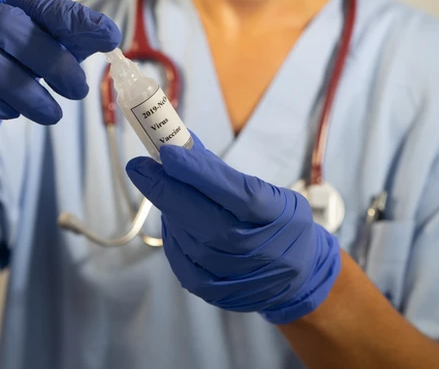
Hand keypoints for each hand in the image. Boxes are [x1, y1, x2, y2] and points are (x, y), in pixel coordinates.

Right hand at [0, 0, 120, 163]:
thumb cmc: (4, 51)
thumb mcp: (38, 37)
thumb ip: (69, 36)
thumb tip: (108, 36)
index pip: (43, 4)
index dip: (76, 20)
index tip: (109, 36)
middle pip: (12, 30)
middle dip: (52, 63)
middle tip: (78, 90)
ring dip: (26, 94)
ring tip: (52, 114)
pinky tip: (11, 112)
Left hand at [126, 133, 340, 324]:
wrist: (297, 277)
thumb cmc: (280, 224)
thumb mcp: (271, 192)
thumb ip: (225, 174)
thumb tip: (181, 145)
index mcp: (278, 216)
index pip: (239, 194)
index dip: (201, 174)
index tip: (168, 152)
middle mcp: (260, 250)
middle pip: (207, 220)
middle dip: (168, 190)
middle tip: (141, 167)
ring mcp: (238, 276)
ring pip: (190, 240)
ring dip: (169, 210)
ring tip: (161, 188)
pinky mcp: (216, 293)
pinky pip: (182, 262)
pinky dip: (172, 237)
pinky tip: (171, 219)